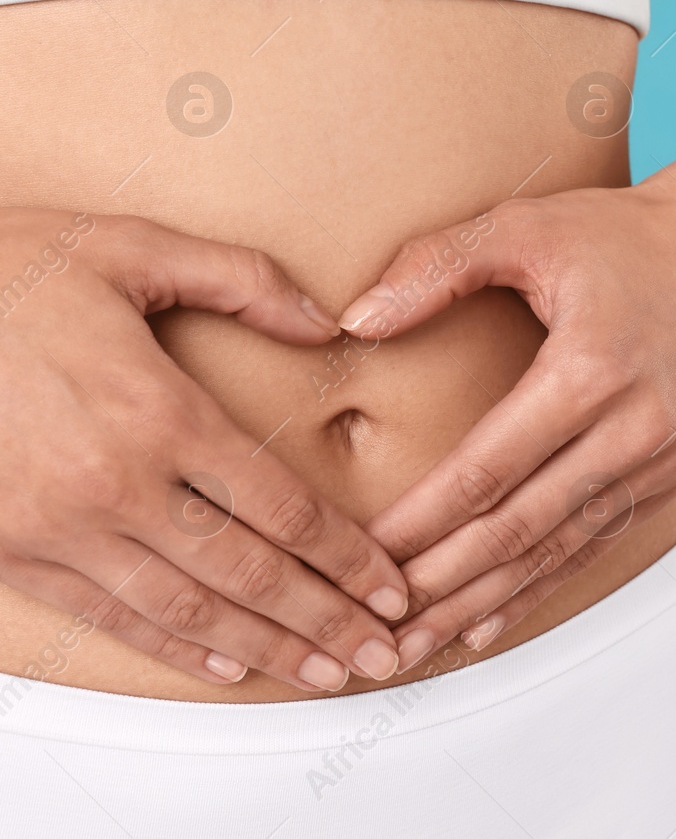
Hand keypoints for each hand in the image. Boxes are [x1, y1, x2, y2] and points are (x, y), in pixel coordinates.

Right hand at [0, 209, 409, 691]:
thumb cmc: (5, 270)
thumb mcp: (133, 247)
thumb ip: (243, 281)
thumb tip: (328, 319)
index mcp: (159, 411)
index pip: (283, 508)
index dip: (349, 558)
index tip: (391, 586)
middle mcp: (115, 482)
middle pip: (249, 573)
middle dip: (327, 620)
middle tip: (382, 655)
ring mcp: (59, 526)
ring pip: (185, 611)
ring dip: (264, 651)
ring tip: (324, 675)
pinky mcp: (10, 551)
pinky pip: (107, 616)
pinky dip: (172, 648)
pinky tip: (224, 665)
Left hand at [348, 183, 675, 670]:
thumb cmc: (620, 233)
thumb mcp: (525, 226)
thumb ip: (436, 266)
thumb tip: (355, 321)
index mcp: (591, 369)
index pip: (490, 466)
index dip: (423, 520)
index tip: (362, 554)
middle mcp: (632, 427)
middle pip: (521, 527)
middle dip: (442, 585)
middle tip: (375, 630)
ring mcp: (657, 457)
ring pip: (556, 549)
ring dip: (482, 602)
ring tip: (413, 648)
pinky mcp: (668, 472)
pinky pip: (592, 542)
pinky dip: (536, 588)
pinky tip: (484, 624)